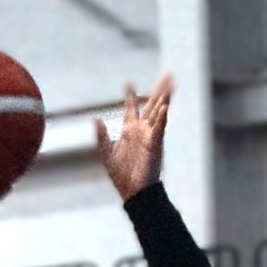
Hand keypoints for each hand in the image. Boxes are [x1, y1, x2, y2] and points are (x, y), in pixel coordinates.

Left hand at [94, 73, 173, 200]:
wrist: (132, 191)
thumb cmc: (121, 175)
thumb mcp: (106, 154)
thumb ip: (101, 136)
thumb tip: (96, 120)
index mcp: (129, 130)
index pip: (131, 108)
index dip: (130, 95)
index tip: (129, 81)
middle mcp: (141, 130)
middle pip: (151, 105)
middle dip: (158, 90)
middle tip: (166, 74)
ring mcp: (149, 136)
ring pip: (158, 112)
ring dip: (164, 99)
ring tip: (170, 84)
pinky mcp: (154, 145)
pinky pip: (159, 129)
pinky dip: (161, 118)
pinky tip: (165, 107)